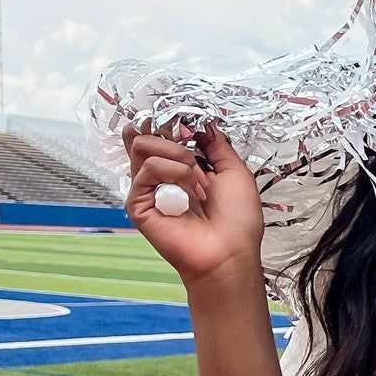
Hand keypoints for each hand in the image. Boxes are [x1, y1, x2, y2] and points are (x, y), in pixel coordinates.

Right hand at [123, 119, 265, 289]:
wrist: (231, 251)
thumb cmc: (237, 220)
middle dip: (175, 140)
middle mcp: (161, 177)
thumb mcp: (234, 171)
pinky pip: (146, 171)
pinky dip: (174, 175)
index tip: (189, 129)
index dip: (170, 124)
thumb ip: (217, 145)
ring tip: (199, 184)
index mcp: (181, 168)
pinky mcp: (138, 204)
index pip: (159, 134)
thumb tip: (202, 125)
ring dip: (178, 159)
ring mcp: (148, 190)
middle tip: (197, 162)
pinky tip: (189, 195)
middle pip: (145, 135)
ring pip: (142, 146)